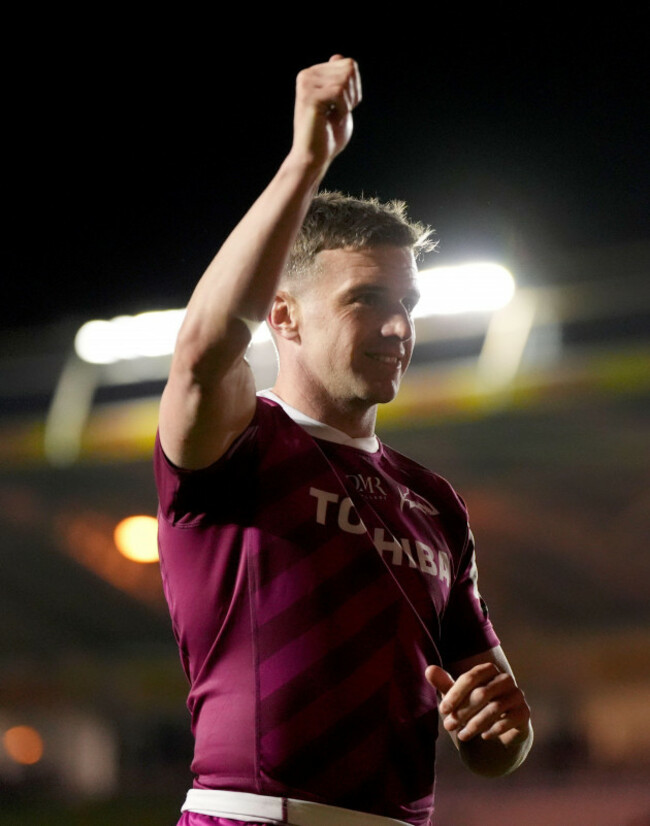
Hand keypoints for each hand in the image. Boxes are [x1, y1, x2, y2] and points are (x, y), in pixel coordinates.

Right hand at [291, 55, 361, 170]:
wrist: (314, 158)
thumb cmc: (328, 137)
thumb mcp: (340, 104)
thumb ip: (341, 82)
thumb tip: (338, 56)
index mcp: (312, 75)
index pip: (348, 64)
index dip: (354, 88)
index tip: (342, 106)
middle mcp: (306, 75)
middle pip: (349, 67)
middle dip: (352, 93)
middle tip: (340, 112)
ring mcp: (306, 84)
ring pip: (345, 79)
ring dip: (347, 103)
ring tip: (335, 117)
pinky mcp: (309, 96)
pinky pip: (339, 92)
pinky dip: (343, 109)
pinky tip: (332, 119)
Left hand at [425, 662, 530, 747]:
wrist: (499, 730)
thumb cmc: (473, 708)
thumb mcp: (457, 697)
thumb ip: (444, 684)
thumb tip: (428, 669)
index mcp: (488, 669)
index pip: (470, 678)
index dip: (455, 694)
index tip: (442, 710)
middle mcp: (505, 679)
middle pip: (481, 694)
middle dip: (462, 712)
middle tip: (448, 726)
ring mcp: (517, 696)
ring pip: (494, 710)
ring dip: (474, 725)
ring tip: (461, 736)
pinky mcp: (524, 713)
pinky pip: (508, 721)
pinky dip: (493, 730)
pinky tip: (483, 737)